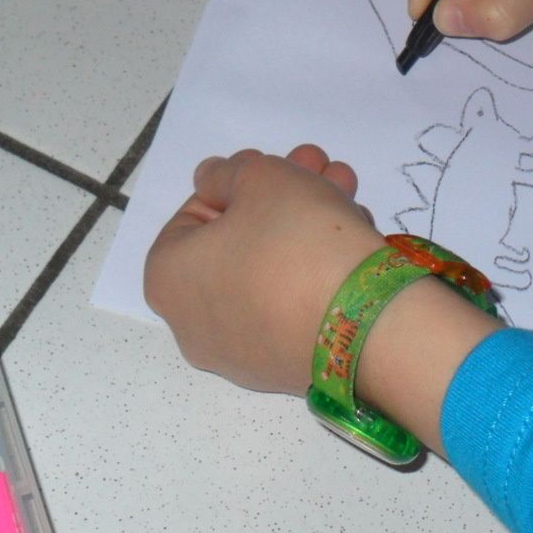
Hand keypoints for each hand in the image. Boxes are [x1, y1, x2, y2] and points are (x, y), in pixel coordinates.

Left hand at [146, 145, 383, 394]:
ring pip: (269, 271)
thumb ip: (228, 172)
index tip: (272, 164)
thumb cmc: (295, 239)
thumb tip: (213, 180)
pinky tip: (353, 237)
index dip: (235, 181)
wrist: (364, 323)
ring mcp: (242, 353)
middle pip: (237, 242)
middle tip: (317, 169)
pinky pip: (291, 306)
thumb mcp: (260, 177)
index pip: (192, 216)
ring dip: (304, 226)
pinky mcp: (287, 368)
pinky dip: (314, 270)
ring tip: (347, 194)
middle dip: (279, 199)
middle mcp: (194, 325)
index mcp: (168, 280)